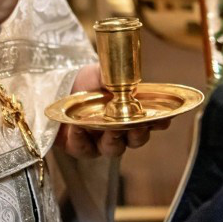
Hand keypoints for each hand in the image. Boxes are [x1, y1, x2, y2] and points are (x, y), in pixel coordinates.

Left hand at [53, 63, 170, 157]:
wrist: (57, 89)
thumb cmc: (85, 81)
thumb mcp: (100, 73)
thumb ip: (113, 76)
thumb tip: (124, 74)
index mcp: (130, 112)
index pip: (151, 121)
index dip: (159, 122)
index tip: (165, 119)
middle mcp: (120, 130)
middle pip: (136, 139)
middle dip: (139, 134)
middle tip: (138, 127)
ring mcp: (101, 142)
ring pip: (114, 148)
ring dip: (113, 139)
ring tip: (110, 128)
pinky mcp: (80, 148)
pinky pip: (83, 148)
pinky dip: (81, 139)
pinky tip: (77, 128)